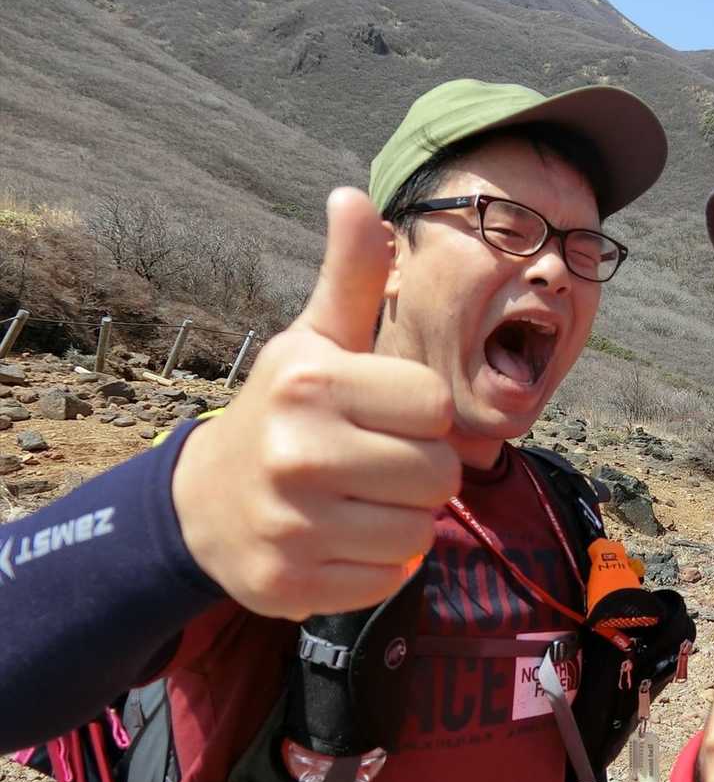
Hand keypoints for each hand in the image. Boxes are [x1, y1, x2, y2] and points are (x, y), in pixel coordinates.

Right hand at [171, 188, 460, 619]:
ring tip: (360, 502)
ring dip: (404, 521)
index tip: (381, 413)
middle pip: (441, 475)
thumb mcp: (315, 341)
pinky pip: (392, 579)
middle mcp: (298, 452)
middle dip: (421, 471)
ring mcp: (292, 526)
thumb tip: (353, 194)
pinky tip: (342, 541)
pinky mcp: (292, 587)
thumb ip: (350, 277)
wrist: (203, 504)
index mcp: (312, 383)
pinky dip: (380, 566)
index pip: (437, 406)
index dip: (420, 413)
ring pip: (421, 532)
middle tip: (374, 462)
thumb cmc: (284, 411)